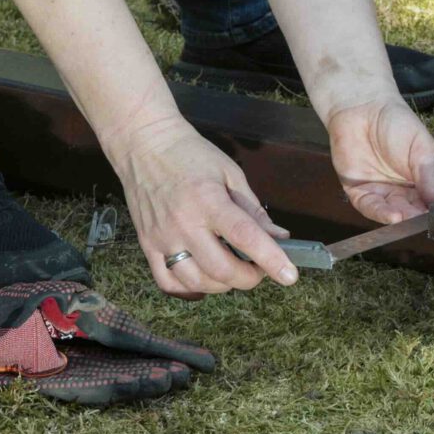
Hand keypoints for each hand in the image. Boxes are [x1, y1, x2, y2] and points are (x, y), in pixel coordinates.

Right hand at [112, 116, 296, 296]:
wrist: (144, 145)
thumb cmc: (191, 155)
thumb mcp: (230, 173)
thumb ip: (253, 209)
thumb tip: (279, 237)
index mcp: (208, 201)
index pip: (245, 237)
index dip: (271, 259)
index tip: (289, 276)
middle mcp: (183, 224)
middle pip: (221, 269)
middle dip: (249, 277)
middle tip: (260, 269)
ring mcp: (162, 238)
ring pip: (196, 281)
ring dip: (223, 284)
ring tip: (234, 270)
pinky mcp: (146, 245)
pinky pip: (168, 282)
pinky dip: (191, 288)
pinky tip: (205, 277)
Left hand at [327, 98, 433, 223]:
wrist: (363, 108)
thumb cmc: (397, 123)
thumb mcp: (422, 148)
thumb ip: (431, 176)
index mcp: (425, 181)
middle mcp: (405, 192)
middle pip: (416, 213)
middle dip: (421, 219)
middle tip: (429, 223)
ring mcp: (383, 194)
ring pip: (395, 214)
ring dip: (403, 220)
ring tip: (411, 220)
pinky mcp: (360, 193)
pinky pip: (371, 208)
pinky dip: (382, 214)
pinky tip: (394, 216)